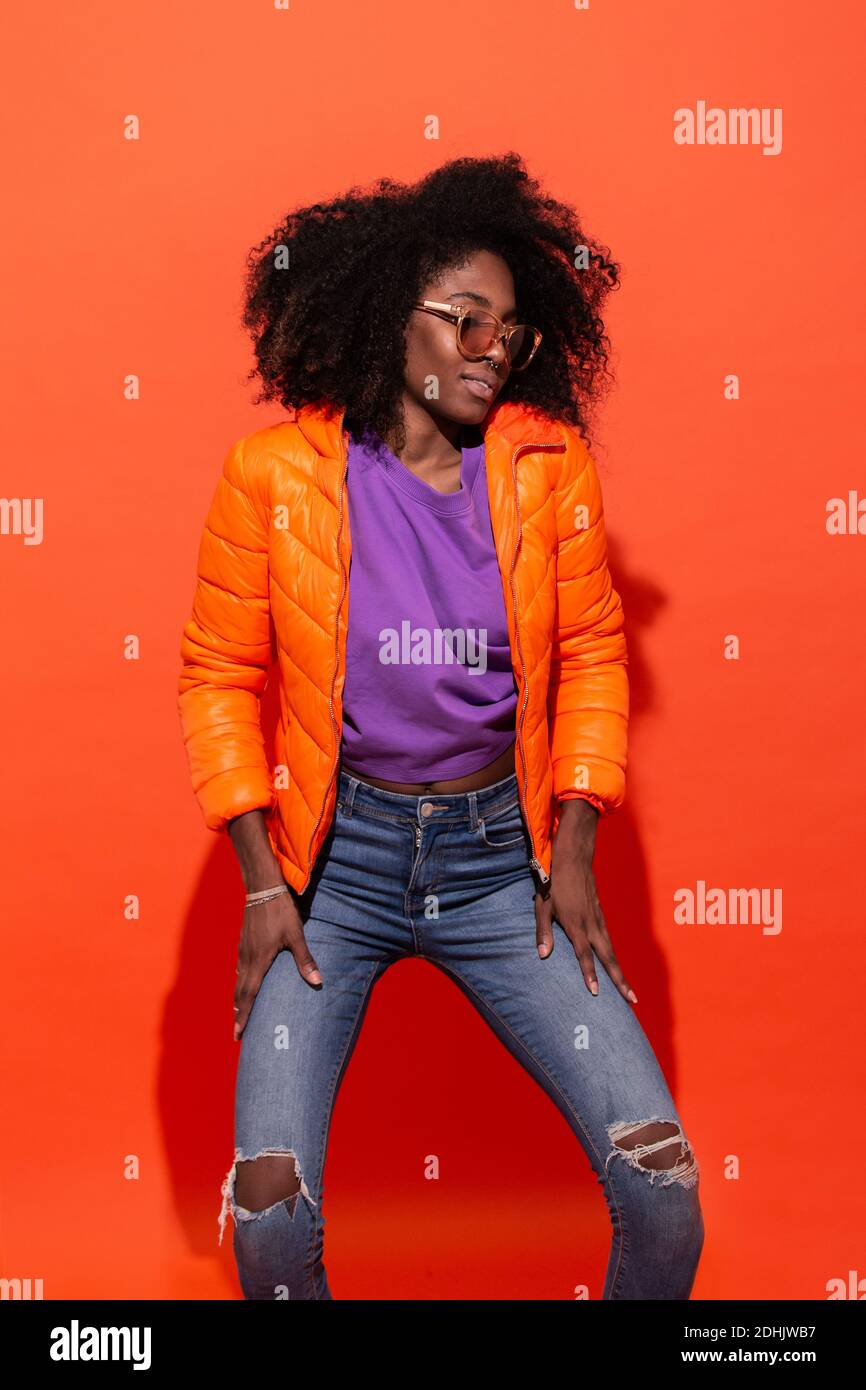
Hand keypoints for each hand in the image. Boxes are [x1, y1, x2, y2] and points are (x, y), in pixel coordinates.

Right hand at [233, 889, 322, 1040]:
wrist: (262, 888)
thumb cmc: (280, 911)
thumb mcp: (296, 935)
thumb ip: (305, 959)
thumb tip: (318, 981)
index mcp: (258, 961)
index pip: (249, 995)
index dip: (244, 1015)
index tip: (239, 1033)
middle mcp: (247, 959)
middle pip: (240, 993)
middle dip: (239, 1014)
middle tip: (238, 1033)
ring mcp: (243, 950)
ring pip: (238, 981)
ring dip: (238, 999)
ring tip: (239, 1013)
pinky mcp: (244, 942)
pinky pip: (239, 969)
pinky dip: (240, 982)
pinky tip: (243, 982)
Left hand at [534, 803, 637, 1004]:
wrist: (573, 857)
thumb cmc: (553, 882)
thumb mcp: (542, 906)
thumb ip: (543, 931)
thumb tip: (542, 955)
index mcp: (576, 924)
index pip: (584, 955)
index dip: (589, 974)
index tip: (595, 992)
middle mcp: (591, 925)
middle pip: (608, 957)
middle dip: (619, 980)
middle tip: (631, 999)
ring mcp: (599, 919)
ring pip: (611, 950)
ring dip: (619, 971)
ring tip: (627, 990)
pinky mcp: (600, 914)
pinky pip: (609, 939)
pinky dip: (613, 955)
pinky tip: (613, 964)